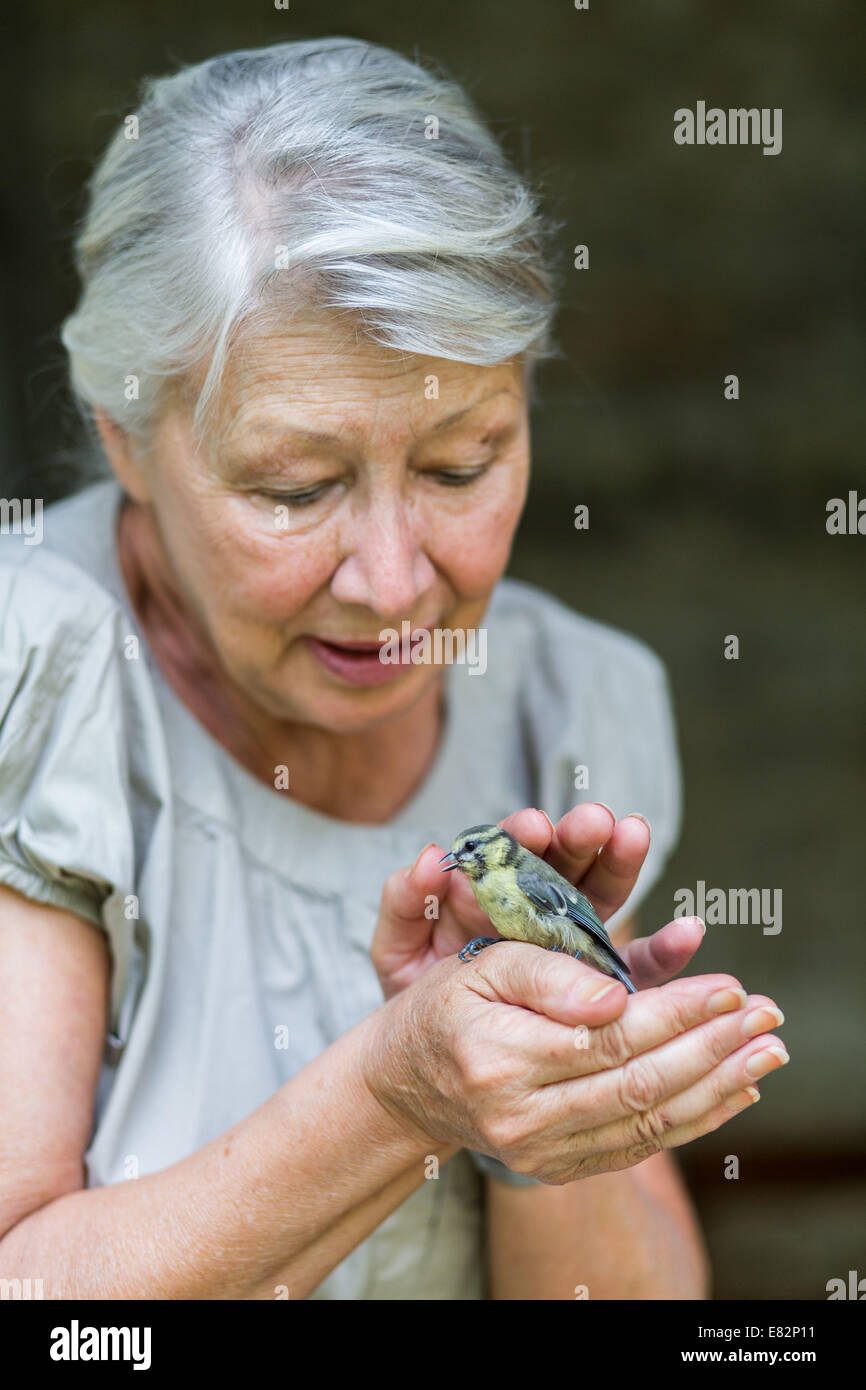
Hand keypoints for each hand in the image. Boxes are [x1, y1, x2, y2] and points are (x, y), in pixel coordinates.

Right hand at [361, 946, 787, 1184]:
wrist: (406, 1082)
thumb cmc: (447, 1007)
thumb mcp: (480, 966)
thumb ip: (548, 973)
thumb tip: (620, 996)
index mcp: (501, 1056)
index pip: (611, 1036)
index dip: (677, 1011)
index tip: (730, 988)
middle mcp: (521, 1115)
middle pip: (639, 1082)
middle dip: (713, 1046)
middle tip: (768, 1014)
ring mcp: (540, 1150)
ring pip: (647, 1121)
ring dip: (719, 1085)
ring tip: (766, 1051)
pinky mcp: (557, 1167)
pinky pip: (638, 1147)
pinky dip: (694, 1120)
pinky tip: (733, 1090)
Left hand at [371, 803, 693, 998]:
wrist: (435, 1062)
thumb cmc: (418, 994)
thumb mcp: (399, 948)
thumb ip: (406, 902)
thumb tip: (429, 856)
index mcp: (491, 893)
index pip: (511, 853)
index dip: (522, 836)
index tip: (533, 823)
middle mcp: (537, 908)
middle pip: (566, 863)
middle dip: (580, 838)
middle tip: (595, 819)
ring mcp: (574, 944)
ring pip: (603, 899)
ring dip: (621, 866)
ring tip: (635, 838)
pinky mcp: (605, 986)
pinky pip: (639, 965)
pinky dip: (667, 950)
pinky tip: (688, 931)